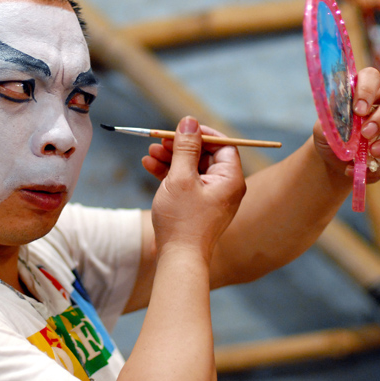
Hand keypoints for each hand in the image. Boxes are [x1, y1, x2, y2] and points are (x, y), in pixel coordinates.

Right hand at [143, 116, 244, 258]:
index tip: (181, 128)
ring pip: (192, 168)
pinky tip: (149, 166)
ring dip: (170, 158)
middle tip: (159, 140)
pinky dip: (169, 174)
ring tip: (149, 153)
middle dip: (180, 146)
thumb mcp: (181, 177)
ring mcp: (211, 197)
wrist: (179, 259)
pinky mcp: (197, 206)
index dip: (202, 133)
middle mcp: (225, 187)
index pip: (223, 145)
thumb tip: (190, 120)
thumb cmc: (182, 220)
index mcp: (230, 179)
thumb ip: (185, 147)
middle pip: (205, 155)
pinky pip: (186, 182)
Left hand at [313, 67, 379, 181]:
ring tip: (374, 153)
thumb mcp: (324, 129)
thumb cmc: (331, 136)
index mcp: (364, 91)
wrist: (335, 159)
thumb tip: (339, 120)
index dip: (367, 90)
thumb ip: (331, 123)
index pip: (371, 77)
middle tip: (366, 134)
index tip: (358, 110)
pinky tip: (365, 170)